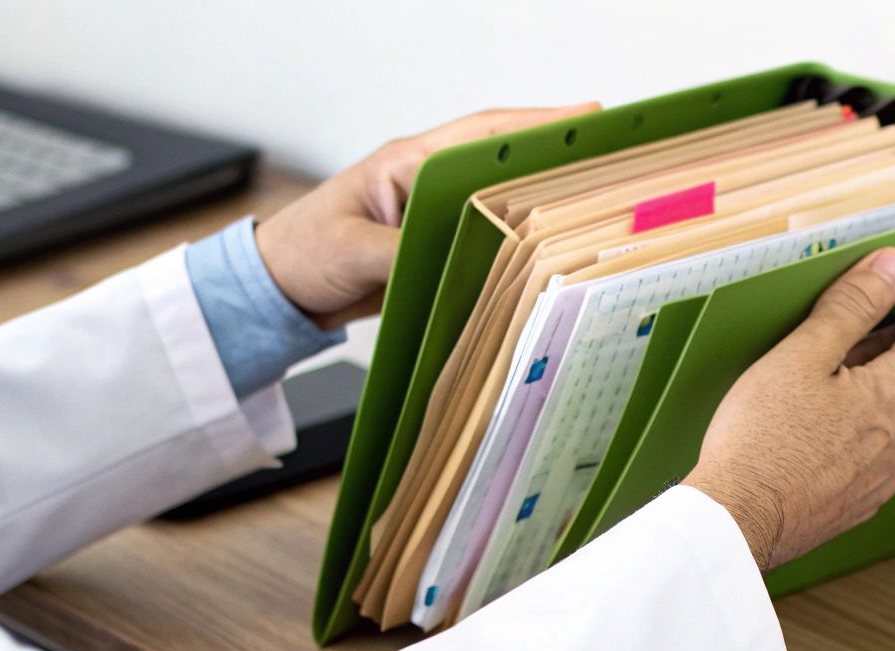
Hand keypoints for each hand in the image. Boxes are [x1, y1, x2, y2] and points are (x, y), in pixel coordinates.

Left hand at [255, 104, 597, 328]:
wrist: (281, 289)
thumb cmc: (303, 252)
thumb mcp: (350, 251)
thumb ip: (400, 254)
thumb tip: (446, 261)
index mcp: (408, 164)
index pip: (483, 134)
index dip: (536, 126)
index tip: (586, 117)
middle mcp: (430, 184)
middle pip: (506, 163)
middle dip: (557, 158)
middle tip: (613, 160)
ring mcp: (438, 216)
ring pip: (504, 202)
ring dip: (544, 202)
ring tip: (597, 204)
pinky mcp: (440, 247)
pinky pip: (491, 240)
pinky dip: (521, 244)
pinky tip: (552, 251)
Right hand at [684, 248, 894, 571]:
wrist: (738, 522)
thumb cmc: (762, 439)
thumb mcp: (803, 355)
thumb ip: (852, 307)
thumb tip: (894, 267)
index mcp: (894, 399)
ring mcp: (880, 479)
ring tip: (891, 372)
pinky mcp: (856, 504)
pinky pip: (876, 455)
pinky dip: (871, 428)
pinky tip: (848, 428)